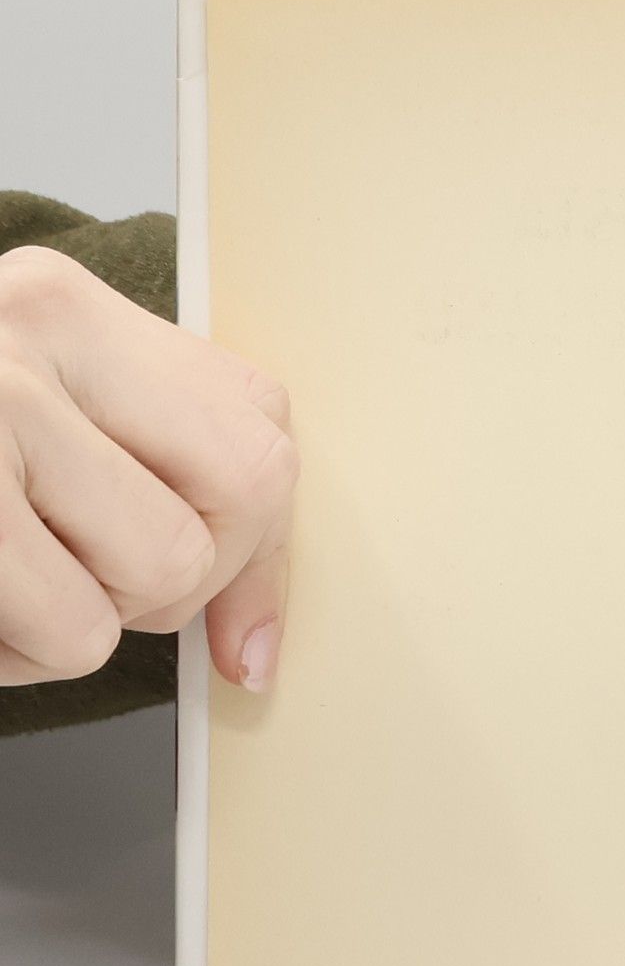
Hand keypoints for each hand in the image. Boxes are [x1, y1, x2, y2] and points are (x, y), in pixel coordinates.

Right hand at [0, 245, 296, 689]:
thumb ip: (161, 489)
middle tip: (67, 574)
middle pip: (237, 501)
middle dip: (165, 585)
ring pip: (155, 579)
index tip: (239, 633)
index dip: (258, 555)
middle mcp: (33, 332)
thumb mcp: (34, 421)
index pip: (257, 438)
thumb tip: (256, 651)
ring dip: (77, 623)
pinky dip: (19, 657)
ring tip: (7, 581)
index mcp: (69, 308)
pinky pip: (68, 633)